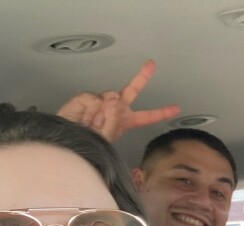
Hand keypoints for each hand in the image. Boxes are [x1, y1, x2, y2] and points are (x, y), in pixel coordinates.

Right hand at [56, 60, 180, 142]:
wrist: (67, 140)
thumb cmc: (87, 143)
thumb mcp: (106, 138)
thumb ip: (114, 119)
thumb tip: (114, 98)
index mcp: (126, 121)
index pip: (148, 116)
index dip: (162, 112)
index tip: (176, 108)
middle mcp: (116, 108)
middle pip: (132, 90)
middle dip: (142, 76)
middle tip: (151, 64)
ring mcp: (102, 101)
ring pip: (111, 98)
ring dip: (101, 115)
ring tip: (91, 125)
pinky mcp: (88, 97)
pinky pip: (94, 99)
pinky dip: (89, 110)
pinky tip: (83, 117)